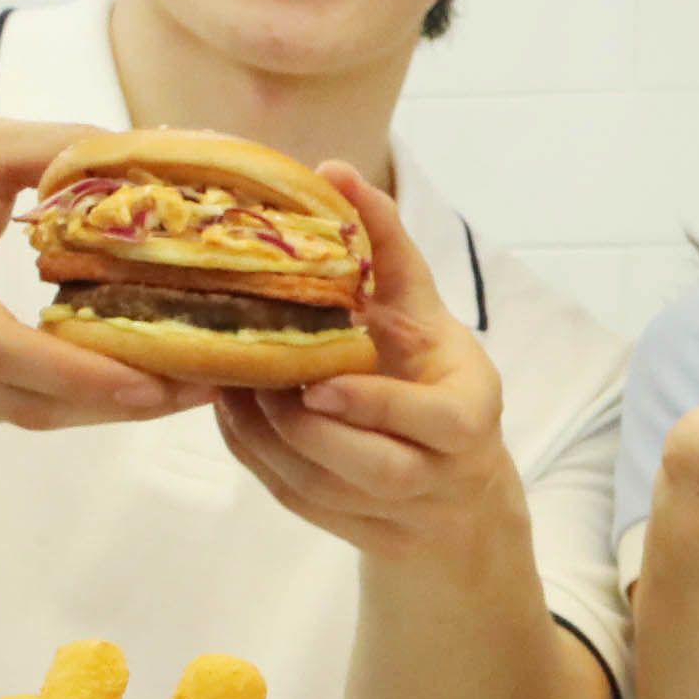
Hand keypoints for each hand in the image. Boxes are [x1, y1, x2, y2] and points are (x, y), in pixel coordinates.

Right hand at [0, 114, 189, 436]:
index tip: (159, 378)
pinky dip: (60, 400)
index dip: (80, 374)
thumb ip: (54, 149)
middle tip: (204, 383)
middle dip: (118, 401)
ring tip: (180, 379)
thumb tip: (155, 152)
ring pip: (19, 417)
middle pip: (19, 400)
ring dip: (102, 406)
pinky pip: (0, 417)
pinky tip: (107, 375)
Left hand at [209, 167, 521, 566]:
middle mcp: (438, 474)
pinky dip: (252, 451)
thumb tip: (336, 168)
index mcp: (468, 419)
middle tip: (256, 374)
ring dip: (267, 436)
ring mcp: (393, 513)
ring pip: (321, 488)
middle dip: (307, 428)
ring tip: (231, 380)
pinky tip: (230, 406)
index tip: (322, 382)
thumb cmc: (435, 381)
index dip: (378, 405)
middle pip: (374, 468)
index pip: (436, 422)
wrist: (457, 495)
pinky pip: (292, 497)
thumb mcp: (428, 317)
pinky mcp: (350, 529)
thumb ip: (388, 248)